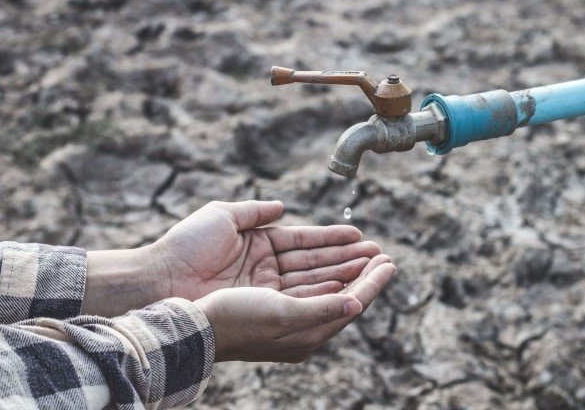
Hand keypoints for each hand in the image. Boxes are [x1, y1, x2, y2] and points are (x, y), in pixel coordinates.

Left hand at [152, 200, 380, 300]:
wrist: (160, 279)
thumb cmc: (185, 245)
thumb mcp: (223, 217)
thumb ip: (255, 211)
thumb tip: (282, 206)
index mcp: (259, 246)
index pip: (305, 242)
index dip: (333, 239)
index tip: (360, 235)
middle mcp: (267, 271)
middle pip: (317, 265)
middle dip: (350, 260)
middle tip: (380, 254)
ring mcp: (267, 292)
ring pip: (317, 283)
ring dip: (348, 276)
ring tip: (377, 267)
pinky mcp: (266, 310)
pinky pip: (305, 301)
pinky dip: (330, 294)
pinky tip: (354, 287)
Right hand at [195, 254, 395, 362]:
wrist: (193, 324)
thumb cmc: (236, 321)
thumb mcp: (284, 315)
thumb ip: (323, 309)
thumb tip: (358, 302)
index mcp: (307, 334)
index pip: (351, 303)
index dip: (372, 282)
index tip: (390, 262)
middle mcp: (299, 325)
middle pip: (341, 293)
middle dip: (363, 272)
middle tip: (383, 253)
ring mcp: (284, 311)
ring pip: (324, 284)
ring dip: (345, 266)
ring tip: (366, 250)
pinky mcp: (269, 299)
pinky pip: (305, 282)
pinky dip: (322, 269)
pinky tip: (331, 260)